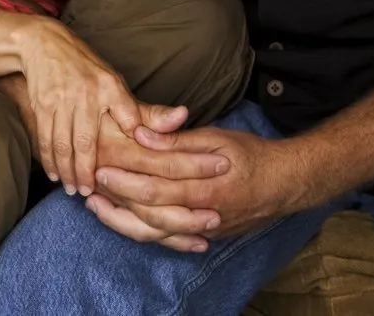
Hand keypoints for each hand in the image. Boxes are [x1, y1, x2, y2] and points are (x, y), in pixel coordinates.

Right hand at [15, 19, 185, 198]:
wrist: (45, 44)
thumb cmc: (86, 68)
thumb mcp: (115, 82)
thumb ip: (141, 109)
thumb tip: (180, 118)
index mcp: (109, 87)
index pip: (126, 121)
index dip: (128, 150)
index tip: (121, 178)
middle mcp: (86, 93)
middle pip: (84, 143)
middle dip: (84, 172)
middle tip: (86, 193)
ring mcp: (61, 99)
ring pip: (62, 144)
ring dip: (65, 170)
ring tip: (70, 188)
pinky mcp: (42, 103)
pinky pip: (45, 137)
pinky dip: (48, 158)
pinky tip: (52, 172)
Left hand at [87, 125, 297, 247]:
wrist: (285, 184)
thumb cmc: (251, 154)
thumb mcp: (217, 137)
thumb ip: (178, 139)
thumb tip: (144, 133)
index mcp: (204, 187)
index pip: (155, 186)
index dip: (125, 179)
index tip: (101, 166)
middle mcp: (201, 214)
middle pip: (149, 213)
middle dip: (116, 200)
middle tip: (89, 188)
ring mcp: (202, 229)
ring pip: (155, 233)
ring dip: (123, 221)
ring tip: (98, 208)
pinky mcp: (205, 235)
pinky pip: (169, 240)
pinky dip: (145, 234)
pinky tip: (127, 224)